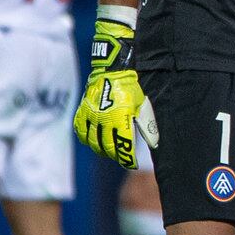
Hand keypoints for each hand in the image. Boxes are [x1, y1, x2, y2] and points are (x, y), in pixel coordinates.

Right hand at [73, 15, 157, 168]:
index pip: (122, 145)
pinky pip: (81, 131)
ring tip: (108, 152)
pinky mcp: (82, 112)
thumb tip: (154, 143)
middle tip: (121, 158)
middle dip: (115, 155)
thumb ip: (146, 125)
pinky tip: (92, 142)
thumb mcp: (141, 106)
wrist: (112, 71)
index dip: (127, 158)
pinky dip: (86, 139)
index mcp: (119, 118)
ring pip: (92, 141)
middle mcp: (102, 119)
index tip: (131, 163)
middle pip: (106, 146)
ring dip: (100, 149)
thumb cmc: (131, 89)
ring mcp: (90, 116)